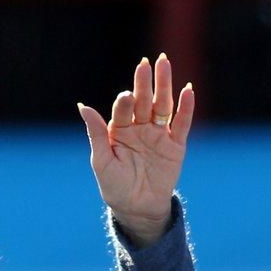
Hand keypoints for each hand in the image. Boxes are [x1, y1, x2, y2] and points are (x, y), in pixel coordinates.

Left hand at [77, 53, 194, 246]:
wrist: (136, 207)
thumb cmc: (114, 185)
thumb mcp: (101, 160)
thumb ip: (96, 133)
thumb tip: (83, 106)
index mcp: (119, 130)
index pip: (123, 110)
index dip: (125, 102)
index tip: (126, 95)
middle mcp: (139, 128)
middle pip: (144, 101)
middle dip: (145, 83)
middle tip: (146, 63)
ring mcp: (158, 134)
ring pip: (163, 106)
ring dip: (165, 86)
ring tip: (165, 64)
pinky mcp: (175, 145)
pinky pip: (181, 123)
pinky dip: (185, 108)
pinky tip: (187, 91)